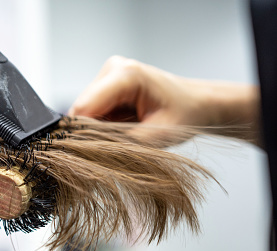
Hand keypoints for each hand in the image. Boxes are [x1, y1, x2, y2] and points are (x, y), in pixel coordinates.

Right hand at [69, 56, 259, 143]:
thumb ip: (119, 142)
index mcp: (126, 74)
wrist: (197, 103)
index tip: (86, 155)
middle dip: (91, 131)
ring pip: (85, 110)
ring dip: (97, 128)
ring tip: (125, 133)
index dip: (80, 133)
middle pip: (81, 108)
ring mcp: (109, 73)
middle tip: (114, 146)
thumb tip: (87, 150)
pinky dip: (103, 123)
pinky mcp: (107, 82)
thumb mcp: (155, 137)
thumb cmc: (185, 116)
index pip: (84, 107)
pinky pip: (93, 109)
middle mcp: (113, 68)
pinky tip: (122, 126)